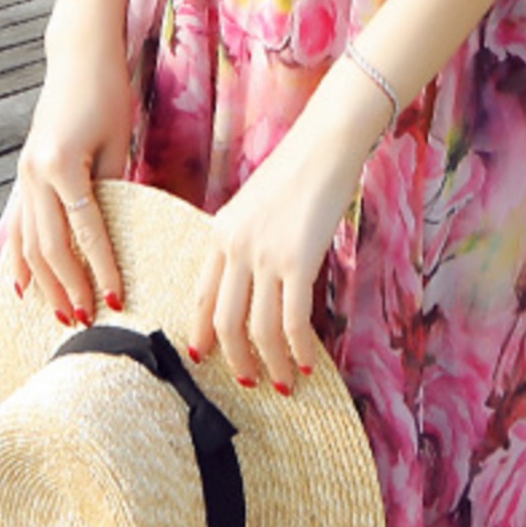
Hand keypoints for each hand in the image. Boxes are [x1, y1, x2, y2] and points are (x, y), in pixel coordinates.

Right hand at [10, 6, 131, 326]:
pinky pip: (19, 227)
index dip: (102, 268)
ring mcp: (23, 175)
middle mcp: (35, 174)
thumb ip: (113, 188)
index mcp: (62, 165)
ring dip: (46, 282)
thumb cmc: (109, 94)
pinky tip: (24, 288)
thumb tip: (115, 235)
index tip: (117, 299)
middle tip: (87, 321)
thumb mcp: (118, 142)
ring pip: (30, 242)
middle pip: (50, 246)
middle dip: (69, 286)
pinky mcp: (23, 175)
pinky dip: (21, 259)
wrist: (77, 58)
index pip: (86, 231)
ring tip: (62, 313)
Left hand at [190, 55, 392, 393]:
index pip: (201, 294)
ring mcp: (265, 256)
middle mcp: (235, 247)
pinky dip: (299, 349)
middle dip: (235, 359)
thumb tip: (253, 280)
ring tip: (281, 383)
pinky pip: (293, 320)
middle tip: (247, 381)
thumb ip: (246, 239)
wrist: (325, 144)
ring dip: (270, 363)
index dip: (200, 331)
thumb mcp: (255, 204)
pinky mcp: (298, 261)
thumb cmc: (298, 170)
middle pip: (224, 320)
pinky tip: (307, 363)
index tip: (202, 356)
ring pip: (258, 328)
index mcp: (220, 232)